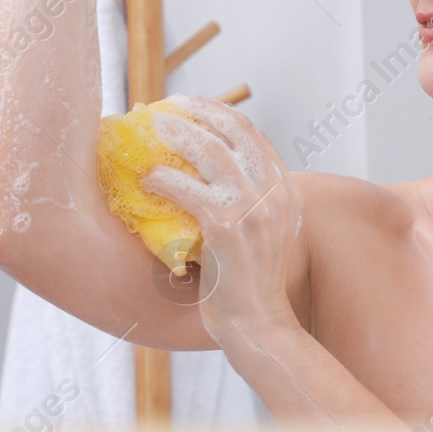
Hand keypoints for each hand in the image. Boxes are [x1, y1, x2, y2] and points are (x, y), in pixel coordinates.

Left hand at [140, 95, 303, 339]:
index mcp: (286, 193)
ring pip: (210, 152)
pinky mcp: (226, 228)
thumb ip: (253, 203)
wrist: (259, 325)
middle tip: (169, 108)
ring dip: (177, 134)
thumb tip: (215, 176)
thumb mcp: (267, 235)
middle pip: (235, 132)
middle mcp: (274, 194)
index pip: (256, 137)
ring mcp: (252, 210)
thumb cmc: (252, 285)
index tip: (196, 106)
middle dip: (200, 111)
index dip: (223, 115)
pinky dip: (162, 178)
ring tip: (152, 130)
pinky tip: (146, 179)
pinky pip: (186, 189)